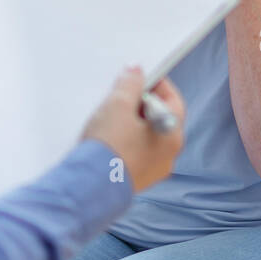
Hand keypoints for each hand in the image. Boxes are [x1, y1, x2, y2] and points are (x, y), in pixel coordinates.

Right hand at [81, 67, 185, 191]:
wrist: (88, 187)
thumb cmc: (109, 146)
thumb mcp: (118, 104)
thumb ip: (131, 83)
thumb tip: (137, 71)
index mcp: (172, 135)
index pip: (172, 100)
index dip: (156, 84)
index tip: (139, 76)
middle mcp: (167, 156)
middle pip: (159, 118)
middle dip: (140, 103)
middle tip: (121, 94)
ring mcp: (152, 170)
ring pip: (145, 137)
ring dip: (131, 123)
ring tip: (110, 115)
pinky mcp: (134, 180)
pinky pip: (134, 153)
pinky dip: (125, 141)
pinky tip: (107, 136)